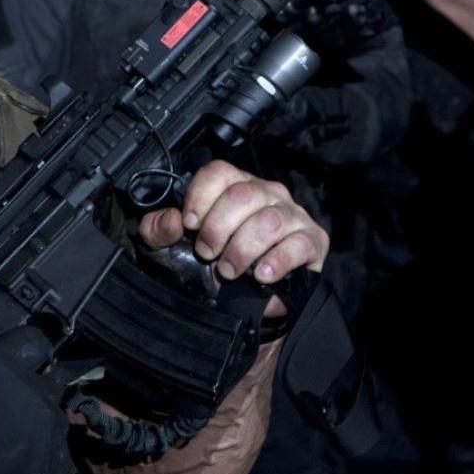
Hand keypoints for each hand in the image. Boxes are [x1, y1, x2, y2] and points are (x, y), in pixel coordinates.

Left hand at [138, 160, 328, 300]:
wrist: (253, 300)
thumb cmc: (218, 263)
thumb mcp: (178, 248)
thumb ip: (160, 231)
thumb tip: (171, 220)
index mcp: (236, 187)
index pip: (219, 172)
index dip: (200, 196)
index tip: (190, 224)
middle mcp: (267, 194)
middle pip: (243, 194)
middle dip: (218, 228)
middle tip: (207, 253)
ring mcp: (293, 215)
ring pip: (269, 220)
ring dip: (243, 249)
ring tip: (230, 270)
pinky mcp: (313, 240)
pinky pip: (298, 244)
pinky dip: (276, 261)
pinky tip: (261, 275)